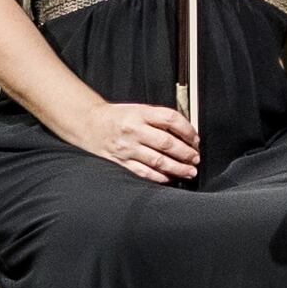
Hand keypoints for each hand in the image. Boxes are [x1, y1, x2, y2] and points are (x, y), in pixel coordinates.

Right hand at [85, 101, 200, 185]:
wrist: (90, 123)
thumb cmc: (119, 117)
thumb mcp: (140, 110)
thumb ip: (160, 120)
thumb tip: (186, 135)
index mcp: (141, 113)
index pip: (170, 119)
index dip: (188, 130)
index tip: (195, 139)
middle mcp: (134, 130)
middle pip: (167, 143)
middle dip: (186, 153)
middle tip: (196, 158)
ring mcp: (127, 148)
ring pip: (158, 160)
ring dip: (178, 168)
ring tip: (190, 171)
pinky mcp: (121, 162)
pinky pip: (144, 172)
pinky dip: (160, 177)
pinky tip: (170, 178)